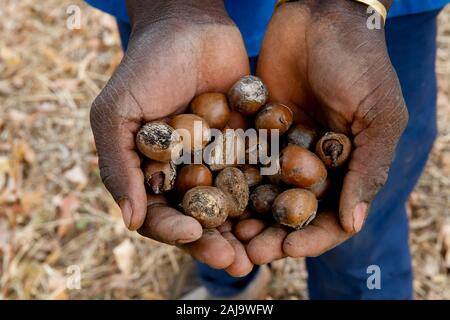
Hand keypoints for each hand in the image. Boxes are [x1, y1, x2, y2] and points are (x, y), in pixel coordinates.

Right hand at [90, 0, 251, 273]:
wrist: (190, 26)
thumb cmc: (146, 66)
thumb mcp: (117, 111)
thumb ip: (117, 163)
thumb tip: (130, 221)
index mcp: (150, 174)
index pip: (159, 213)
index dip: (174, 228)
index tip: (194, 232)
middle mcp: (184, 174)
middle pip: (200, 217)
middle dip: (215, 240)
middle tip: (236, 261)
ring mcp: (217, 162)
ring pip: (231, 205)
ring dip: (245, 230)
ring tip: (262, 250)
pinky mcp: (246, 146)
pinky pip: (257, 176)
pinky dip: (269, 196)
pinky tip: (283, 210)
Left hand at [240, 0, 407, 262]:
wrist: (321, 14)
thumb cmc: (360, 63)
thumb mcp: (378, 114)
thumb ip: (369, 167)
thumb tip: (353, 224)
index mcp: (349, 166)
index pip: (332, 216)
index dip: (313, 236)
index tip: (288, 247)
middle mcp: (316, 164)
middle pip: (292, 212)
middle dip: (273, 234)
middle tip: (248, 250)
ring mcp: (285, 149)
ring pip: (264, 193)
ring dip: (247, 215)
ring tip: (227, 232)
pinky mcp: (258, 130)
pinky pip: (244, 162)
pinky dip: (231, 180)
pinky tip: (213, 194)